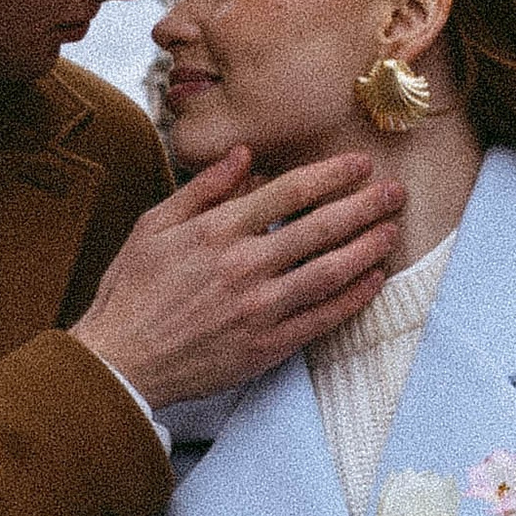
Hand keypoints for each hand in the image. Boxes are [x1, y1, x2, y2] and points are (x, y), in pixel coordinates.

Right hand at [74, 148, 402, 410]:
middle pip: (319, 227)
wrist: (120, 361)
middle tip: (395, 191)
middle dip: (363, 205)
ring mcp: (258, 309)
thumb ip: (203, 189)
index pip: (288, 192)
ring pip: (328, 271)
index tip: (359, 164)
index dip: (331, 174)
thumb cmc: (131, 291)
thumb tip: (244, 154)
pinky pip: (321, 319)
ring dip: (366, 248)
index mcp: (216, 232)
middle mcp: (243, 266)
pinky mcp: (265, 346)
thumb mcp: (154, 226)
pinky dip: (352, 299)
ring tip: (391, 230)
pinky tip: (372, 280)